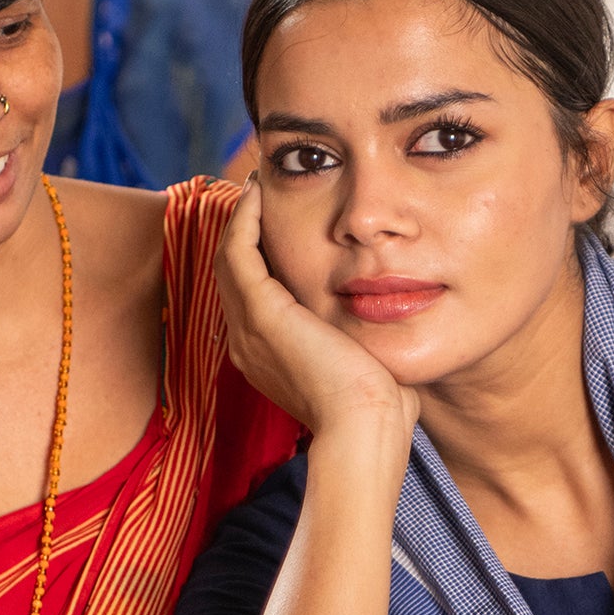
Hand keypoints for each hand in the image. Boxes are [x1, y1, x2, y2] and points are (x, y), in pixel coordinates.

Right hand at [215, 178, 417, 446]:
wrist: (365, 428)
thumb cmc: (376, 409)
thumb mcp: (363, 365)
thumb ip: (361, 340)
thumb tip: (385, 317)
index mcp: (268, 357)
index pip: (252, 297)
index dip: (259, 258)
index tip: (277, 226)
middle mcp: (248, 343)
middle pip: (233, 275)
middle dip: (243, 232)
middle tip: (258, 194)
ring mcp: (249, 329)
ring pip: (228, 260)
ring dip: (239, 220)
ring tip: (256, 186)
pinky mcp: (261, 314)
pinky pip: (237, 253)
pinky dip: (243, 221)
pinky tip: (258, 195)